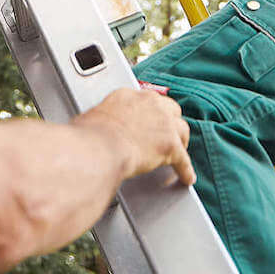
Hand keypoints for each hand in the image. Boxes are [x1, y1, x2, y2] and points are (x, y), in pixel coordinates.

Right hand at [74, 86, 193, 186]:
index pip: (146, 101)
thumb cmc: (87, 137)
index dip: (149, 113)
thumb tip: (93, 128)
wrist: (98, 149)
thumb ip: (99, 121)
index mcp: (127, 96)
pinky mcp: (170, 145)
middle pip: (170, 109)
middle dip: (170, 121)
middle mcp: (149, 104)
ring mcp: (163, 123)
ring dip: (180, 141)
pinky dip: (185, 169)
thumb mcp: (91, 119)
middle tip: (167, 132)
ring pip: (181, 129)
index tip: (148, 119)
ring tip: (179, 152)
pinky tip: (186, 177)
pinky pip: (183, 159)